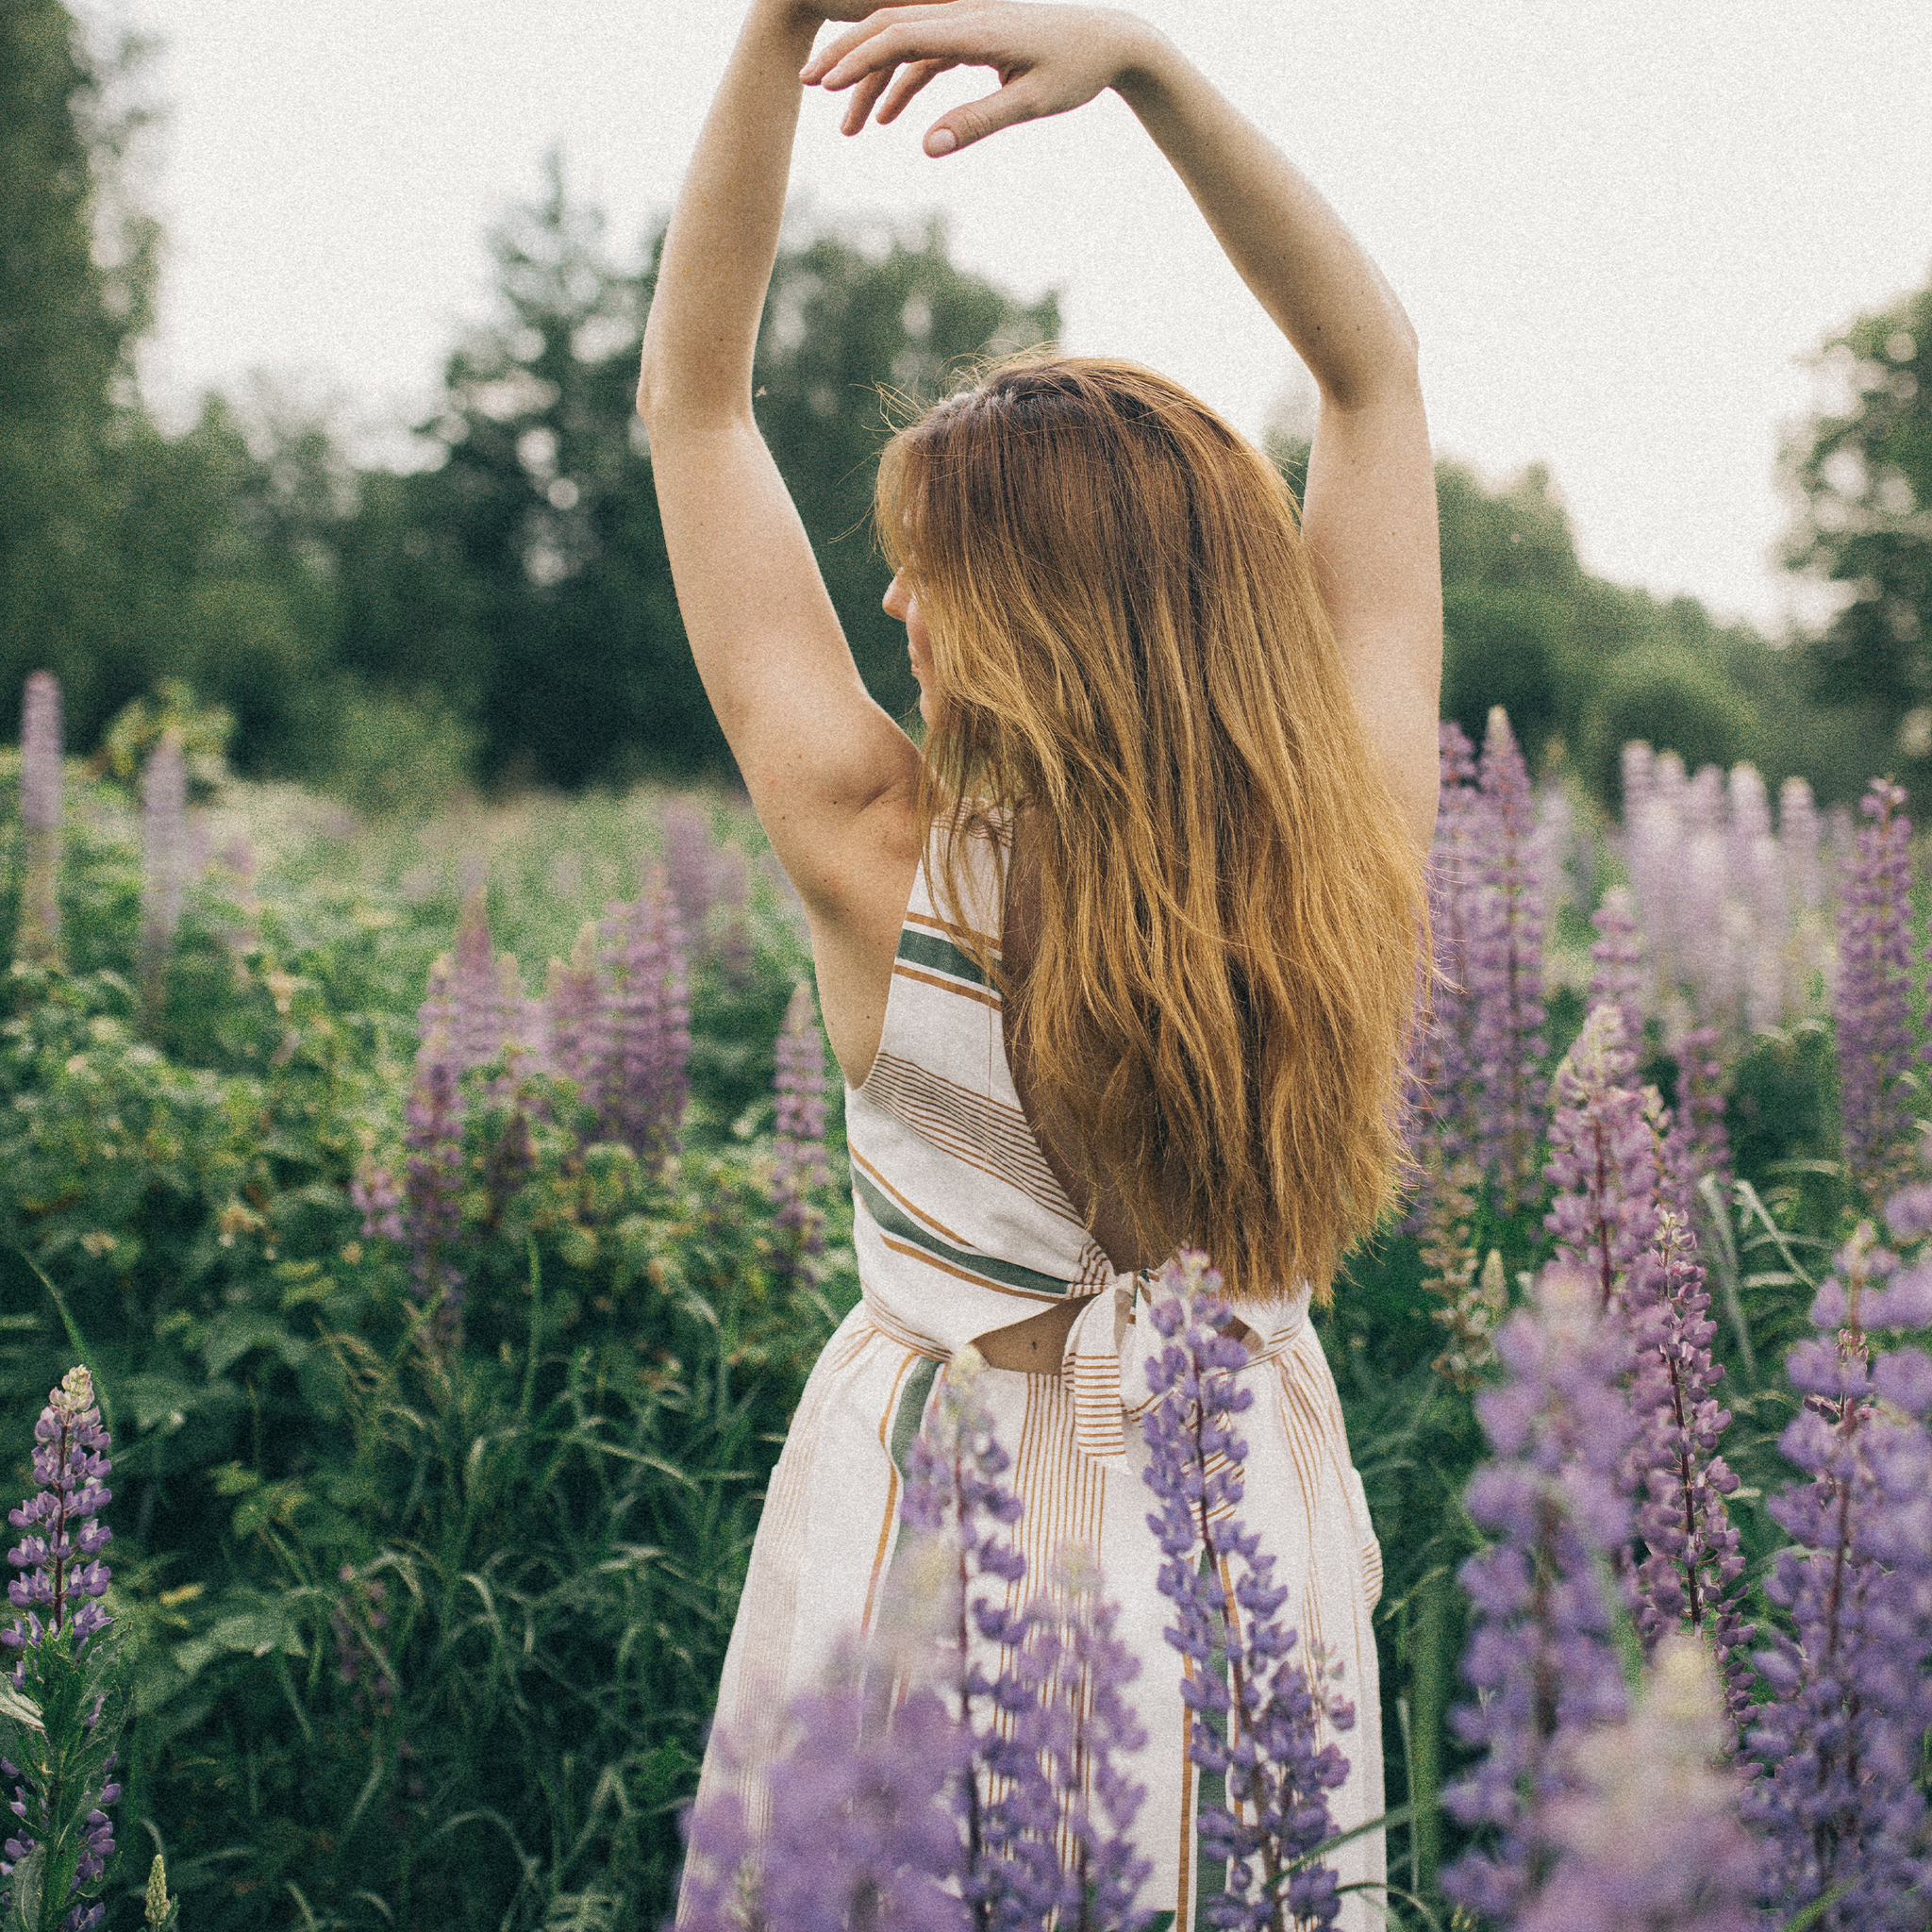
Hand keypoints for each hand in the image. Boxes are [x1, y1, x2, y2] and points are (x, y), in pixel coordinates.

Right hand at [800, 3, 1150, 156]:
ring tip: (841, 120)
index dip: (857, 59)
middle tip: (805, 85)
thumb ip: (978, 122)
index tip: (823, 85)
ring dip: (869, 77)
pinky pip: (926, 56)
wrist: (1112, 39)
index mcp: (974, 26)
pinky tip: (887, 120)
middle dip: (845, 57)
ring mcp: (967, 23)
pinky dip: (902, 83)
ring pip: (902, 42)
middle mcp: (964, 15)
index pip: (900, 35)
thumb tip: (926, 148)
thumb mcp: (1031, 101)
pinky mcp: (975, 36)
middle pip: (888, 27)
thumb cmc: (1077, 69)